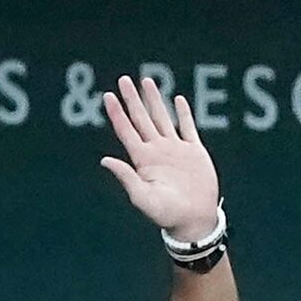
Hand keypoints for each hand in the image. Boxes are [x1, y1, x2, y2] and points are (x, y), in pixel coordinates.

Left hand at [99, 74, 223, 242]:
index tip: (108, 96)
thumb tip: (105, 160)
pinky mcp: (194, 152)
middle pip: (141, 118)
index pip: (126, 130)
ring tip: (147, 81)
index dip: (117, 113)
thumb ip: (126, 177)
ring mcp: (175, 149)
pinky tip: (177, 100)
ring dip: (154, 100)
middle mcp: (157, 151)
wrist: (195, 220)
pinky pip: (187, 127)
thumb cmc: (167, 214)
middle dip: (133, 99)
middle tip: (123, 79)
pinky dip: (183, 113)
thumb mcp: (143, 198)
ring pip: (162, 118)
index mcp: (143, 159)